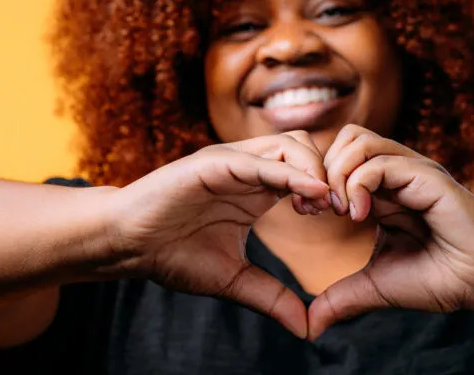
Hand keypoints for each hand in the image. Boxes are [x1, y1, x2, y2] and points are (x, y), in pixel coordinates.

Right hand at [107, 131, 330, 338]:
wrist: (129, 245)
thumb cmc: (172, 255)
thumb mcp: (232, 279)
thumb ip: (271, 296)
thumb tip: (308, 329)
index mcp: (255, 189)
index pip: (306, 170)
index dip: (331, 188)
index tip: (344, 218)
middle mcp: (247, 168)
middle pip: (307, 147)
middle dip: (332, 173)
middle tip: (340, 209)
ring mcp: (229, 161)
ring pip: (288, 144)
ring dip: (315, 169)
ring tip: (321, 204)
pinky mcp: (211, 163)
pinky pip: (258, 160)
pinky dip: (288, 173)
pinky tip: (309, 195)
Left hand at [308, 125, 473, 338]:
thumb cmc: (437, 280)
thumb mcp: (374, 287)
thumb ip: (340, 298)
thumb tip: (310, 326)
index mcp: (382, 189)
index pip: (336, 156)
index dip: (313, 180)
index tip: (307, 213)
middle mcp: (396, 172)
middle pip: (342, 139)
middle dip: (320, 171)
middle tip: (319, 210)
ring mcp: (411, 170)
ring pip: (356, 140)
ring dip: (337, 174)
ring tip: (341, 211)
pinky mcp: (427, 177)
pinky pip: (379, 162)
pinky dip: (357, 185)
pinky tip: (359, 216)